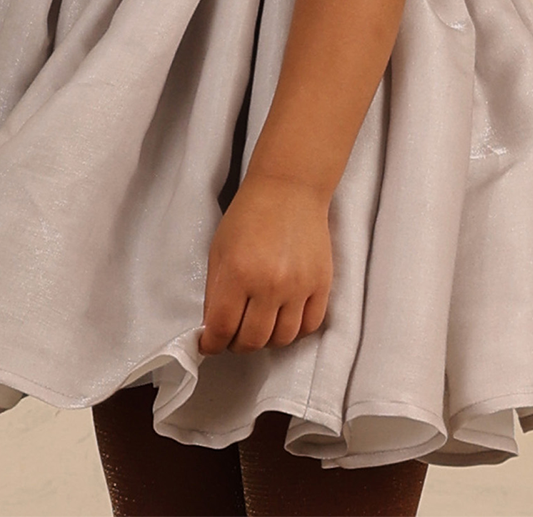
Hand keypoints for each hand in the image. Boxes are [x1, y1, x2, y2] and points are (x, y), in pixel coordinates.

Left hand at [198, 172, 332, 354]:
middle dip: (237, 344)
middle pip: (252, 340)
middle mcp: (269, 284)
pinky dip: (294, 331)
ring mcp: (299, 286)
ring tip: (258, 325)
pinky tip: (283, 319)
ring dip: (266, 339)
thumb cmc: (250, 214)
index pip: (222, 329)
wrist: (289, 188)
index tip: (210, 344)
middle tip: (233, 335)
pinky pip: (308, 326)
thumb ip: (215, 291)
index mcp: (238, 272)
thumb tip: (213, 327)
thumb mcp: (219, 249)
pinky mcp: (321, 284)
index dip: (212, 344)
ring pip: (281, 339)